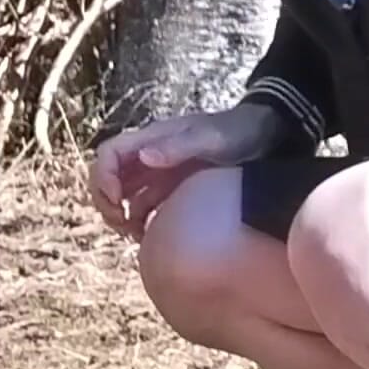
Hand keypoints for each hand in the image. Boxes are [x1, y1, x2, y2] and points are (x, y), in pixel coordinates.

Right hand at [89, 102, 284, 240]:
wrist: (264, 136)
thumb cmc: (237, 131)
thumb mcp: (211, 138)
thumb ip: (179, 146)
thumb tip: (144, 157)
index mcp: (152, 138)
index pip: (110, 153)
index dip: (104, 177)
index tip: (119, 201)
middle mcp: (150, 156)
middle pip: (110, 176)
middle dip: (105, 200)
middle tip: (120, 223)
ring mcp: (160, 173)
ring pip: (124, 194)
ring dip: (119, 214)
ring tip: (133, 234)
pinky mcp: (172, 189)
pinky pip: (144, 206)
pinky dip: (139, 221)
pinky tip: (149, 237)